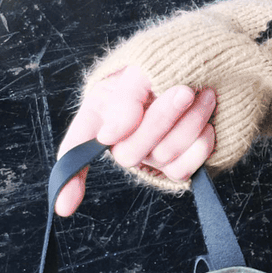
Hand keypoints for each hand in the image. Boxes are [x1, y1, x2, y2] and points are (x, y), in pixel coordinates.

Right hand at [55, 65, 216, 215]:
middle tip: (184, 91)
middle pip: (129, 152)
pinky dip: (200, 145)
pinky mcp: (177, 166)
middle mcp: (120, 140)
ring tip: (204, 95)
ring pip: (162, 155)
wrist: (205, 67)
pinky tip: (208, 125)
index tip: (64, 208)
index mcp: (102, 112)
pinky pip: (183, 170)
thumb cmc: (168, 64)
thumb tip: (109, 136)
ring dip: (190, 123)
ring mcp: (149, 156)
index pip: (76, 147)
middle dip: (161, 119)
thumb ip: (125, 96)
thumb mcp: (141, 66)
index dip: (68, 178)